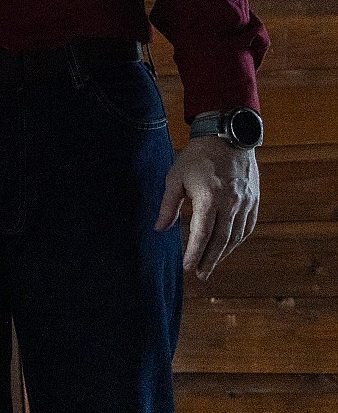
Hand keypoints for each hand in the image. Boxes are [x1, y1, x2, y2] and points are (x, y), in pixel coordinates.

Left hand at [157, 135, 259, 279]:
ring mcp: (245, 203)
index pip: (201, 234)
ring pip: (235, 236)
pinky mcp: (254, 200)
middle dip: (209, 260)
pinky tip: (227, 247)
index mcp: (209, 198)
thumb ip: (168, 206)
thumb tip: (159, 229)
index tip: (187, 268)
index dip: (194, 254)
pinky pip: (247, 227)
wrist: (226, 137)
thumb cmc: (196, 157)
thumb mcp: (175, 178)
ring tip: (211, 265)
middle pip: (220, 241)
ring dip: (223, 253)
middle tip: (200, 275)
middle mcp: (230, 204)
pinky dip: (237, 240)